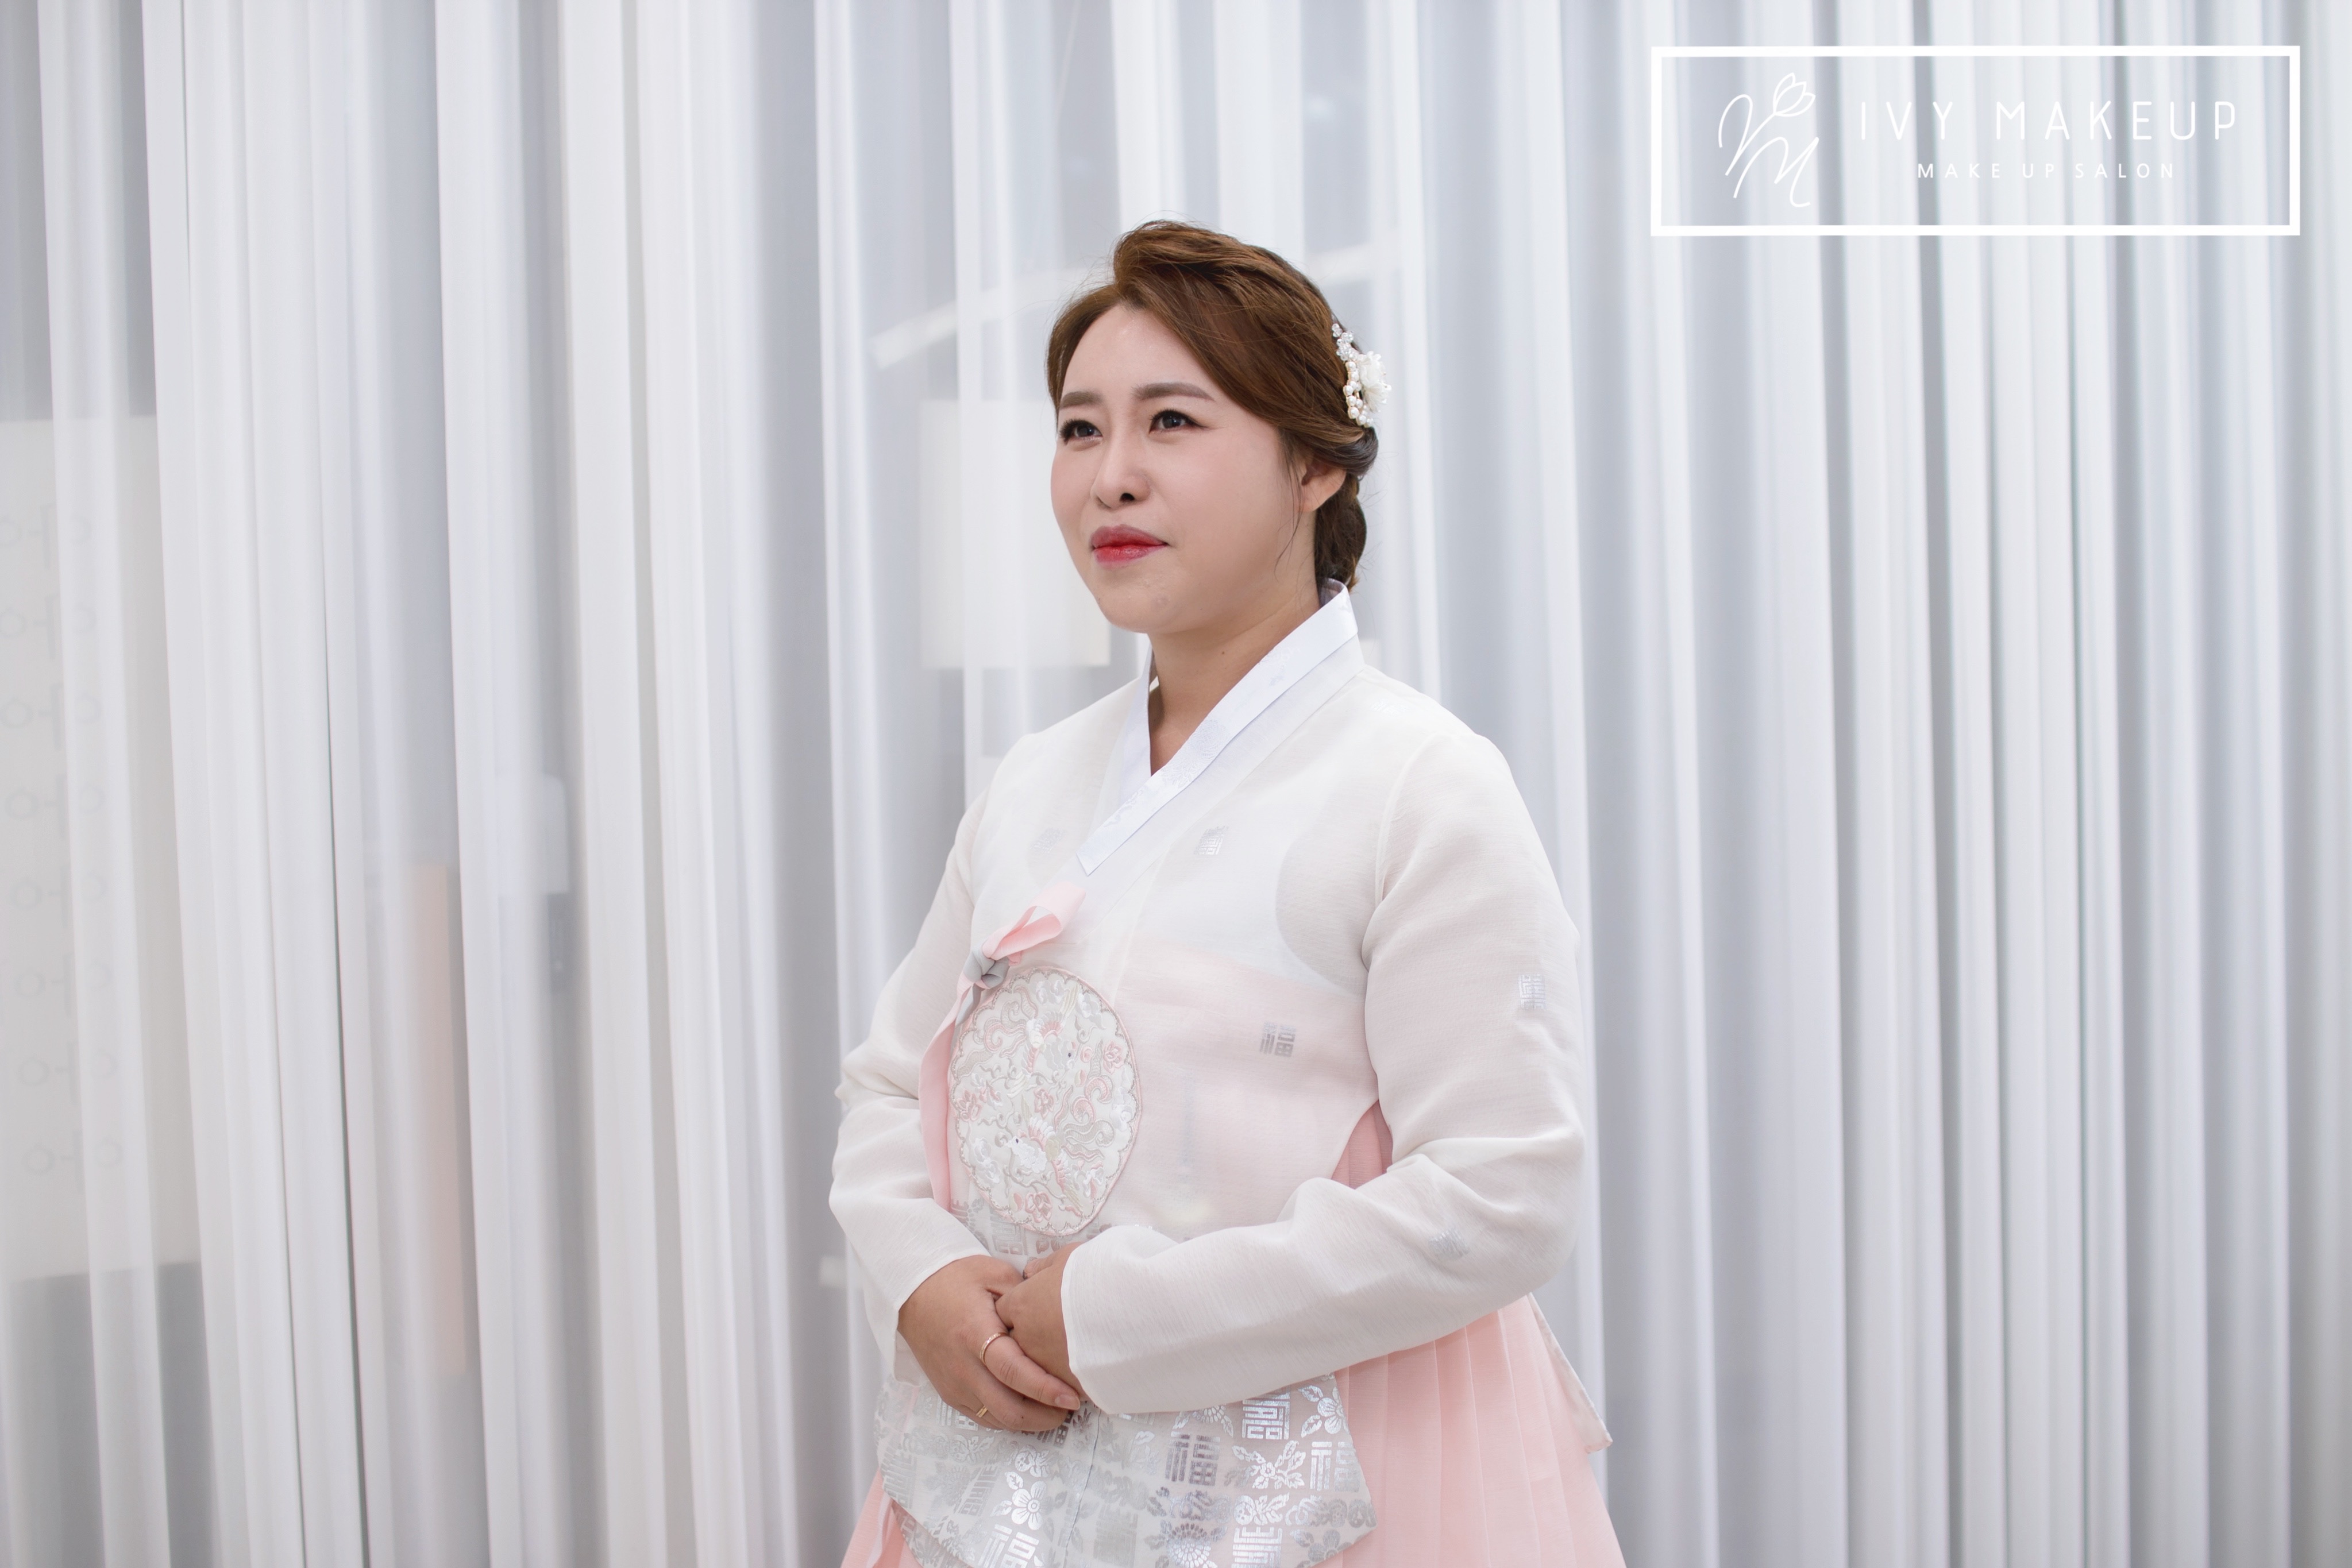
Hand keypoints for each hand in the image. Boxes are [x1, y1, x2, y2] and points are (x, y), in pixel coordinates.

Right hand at [898, 1255, 1081, 1430]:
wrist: (912, 1291)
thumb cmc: (956, 1278)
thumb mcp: (995, 1274)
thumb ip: (1026, 1298)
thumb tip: (1056, 1318)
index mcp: (975, 1334)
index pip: (1014, 1372)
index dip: (1046, 1389)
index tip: (1073, 1395)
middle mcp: (962, 1367)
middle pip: (1008, 1409)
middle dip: (1046, 1415)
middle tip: (1070, 1405)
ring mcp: (954, 1385)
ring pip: (998, 1420)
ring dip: (1031, 1421)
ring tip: (1055, 1408)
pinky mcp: (950, 1394)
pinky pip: (984, 1418)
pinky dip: (1010, 1418)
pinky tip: (1029, 1407)